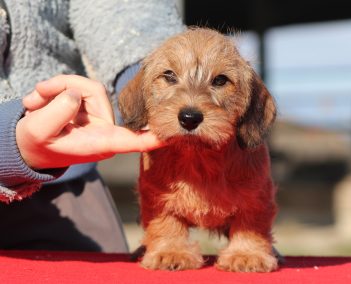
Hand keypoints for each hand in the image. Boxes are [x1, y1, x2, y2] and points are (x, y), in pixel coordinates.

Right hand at [16, 75, 162, 168]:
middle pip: (95, 93)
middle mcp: (105, 129)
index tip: (174, 134)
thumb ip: (58, 112)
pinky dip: (55, 88)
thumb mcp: (37, 131)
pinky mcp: (90, 106)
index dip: (154, 137)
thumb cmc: (35, 144)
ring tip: (34, 103)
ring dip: (55, 88)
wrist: (29, 145)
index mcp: (100, 143)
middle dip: (62, 88)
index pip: (134, 140)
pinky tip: (39, 100)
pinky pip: (79, 86)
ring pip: (86, 86)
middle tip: (34, 100)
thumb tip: (76, 94)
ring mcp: (99, 116)